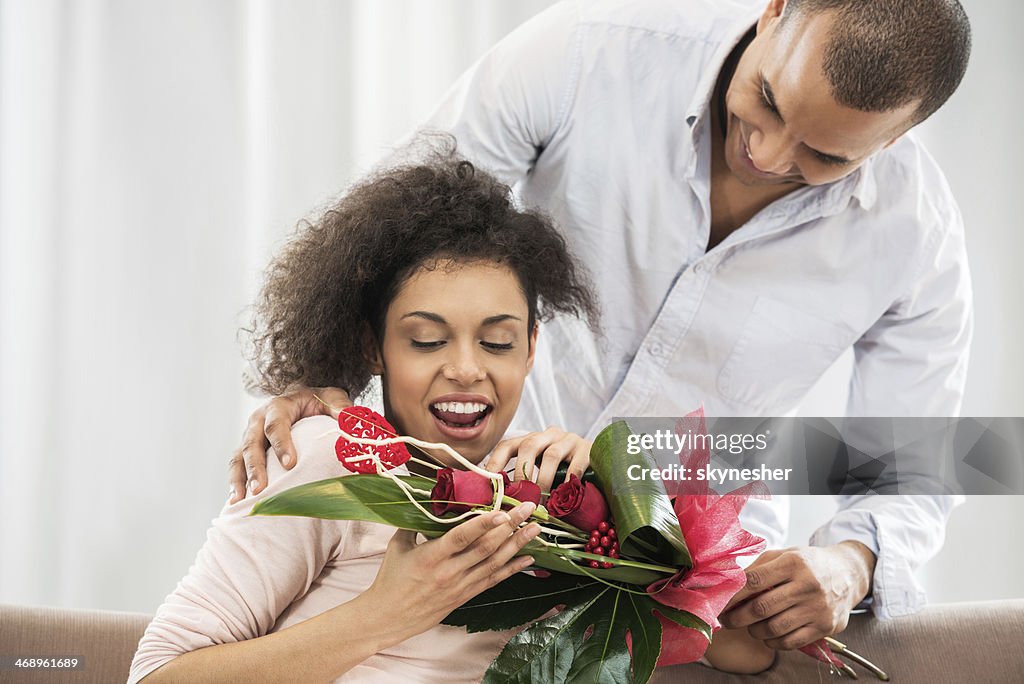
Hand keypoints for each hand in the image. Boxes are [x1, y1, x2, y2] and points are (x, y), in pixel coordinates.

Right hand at [228, 386, 351, 502]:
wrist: (304, 400)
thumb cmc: (318, 401)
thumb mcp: (331, 397)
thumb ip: (340, 407)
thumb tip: (349, 421)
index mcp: (278, 406)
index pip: (276, 424)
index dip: (281, 443)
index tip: (290, 464)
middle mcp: (258, 420)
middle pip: (251, 443)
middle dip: (255, 467)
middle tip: (260, 488)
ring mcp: (250, 436)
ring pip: (239, 457)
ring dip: (240, 479)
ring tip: (243, 499)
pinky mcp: (247, 451)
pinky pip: (236, 467)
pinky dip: (235, 484)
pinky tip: (237, 503)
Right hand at [365, 502, 540, 639]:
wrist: (388, 617)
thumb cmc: (390, 579)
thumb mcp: (397, 546)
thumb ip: (415, 522)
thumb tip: (430, 498)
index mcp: (431, 556)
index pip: (462, 537)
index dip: (484, 524)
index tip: (502, 511)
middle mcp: (449, 571)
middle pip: (486, 547)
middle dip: (510, 526)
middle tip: (528, 509)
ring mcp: (460, 585)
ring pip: (494, 563)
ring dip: (517, 545)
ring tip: (535, 529)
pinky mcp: (465, 595)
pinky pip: (493, 580)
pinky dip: (512, 569)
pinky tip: (528, 559)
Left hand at [485, 427, 590, 495]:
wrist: (600, 461)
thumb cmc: (564, 473)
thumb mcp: (541, 471)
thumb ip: (524, 481)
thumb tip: (500, 502)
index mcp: (532, 439)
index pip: (508, 445)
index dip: (495, 463)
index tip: (489, 483)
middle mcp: (549, 435)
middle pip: (529, 445)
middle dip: (521, 473)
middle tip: (519, 497)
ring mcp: (569, 440)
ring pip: (551, 455)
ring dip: (543, 480)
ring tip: (541, 501)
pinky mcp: (587, 449)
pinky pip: (575, 465)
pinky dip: (567, 482)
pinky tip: (563, 496)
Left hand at [719, 541, 875, 649]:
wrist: (848, 574)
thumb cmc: (808, 564)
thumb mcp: (785, 555)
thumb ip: (758, 567)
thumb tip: (729, 583)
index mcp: (793, 563)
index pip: (754, 581)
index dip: (732, 595)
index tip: (718, 603)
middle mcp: (807, 584)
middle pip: (761, 607)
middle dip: (737, 617)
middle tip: (727, 620)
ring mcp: (817, 607)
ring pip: (774, 628)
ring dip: (754, 630)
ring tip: (749, 626)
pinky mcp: (825, 626)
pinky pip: (791, 641)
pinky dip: (773, 641)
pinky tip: (767, 634)